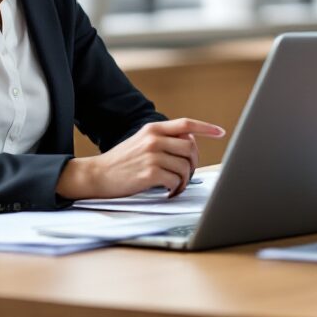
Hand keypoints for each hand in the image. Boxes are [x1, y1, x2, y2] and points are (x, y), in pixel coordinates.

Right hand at [56, 118, 224, 199]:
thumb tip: (189, 143)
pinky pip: (175, 181)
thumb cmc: (121, 161)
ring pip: (185, 167)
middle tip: (187, 174)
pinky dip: (175, 188)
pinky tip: (168, 191)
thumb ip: (162, 139)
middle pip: (190, 149)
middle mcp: (154, 139)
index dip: (206, 128)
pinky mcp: (149, 173)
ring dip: (185, 180)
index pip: (186, 124)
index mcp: (152, 129)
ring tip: (176, 186)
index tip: (220, 132)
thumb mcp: (140, 141)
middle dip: (194, 164)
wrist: (96, 175)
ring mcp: (152, 156)